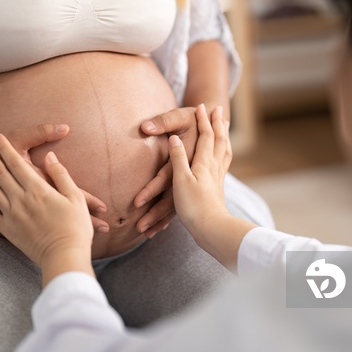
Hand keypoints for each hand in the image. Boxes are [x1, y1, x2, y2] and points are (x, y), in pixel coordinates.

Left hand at [0, 124, 109, 232]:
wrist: (64, 257)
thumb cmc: (75, 228)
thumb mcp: (75, 198)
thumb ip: (61, 175)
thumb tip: (51, 157)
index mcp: (38, 190)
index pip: (17, 163)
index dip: (5, 148)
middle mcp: (21, 199)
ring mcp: (11, 214)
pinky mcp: (7, 229)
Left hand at [134, 105, 200, 237]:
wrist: (214, 125)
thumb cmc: (192, 120)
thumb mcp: (180, 117)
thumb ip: (163, 122)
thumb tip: (144, 127)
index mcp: (186, 157)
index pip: (166, 176)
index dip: (152, 189)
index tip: (137, 202)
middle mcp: (190, 172)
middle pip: (171, 197)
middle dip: (155, 214)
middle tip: (140, 228)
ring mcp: (192, 180)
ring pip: (176, 204)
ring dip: (161, 219)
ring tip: (146, 233)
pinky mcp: (191, 184)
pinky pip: (179, 203)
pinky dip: (169, 216)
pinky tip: (160, 227)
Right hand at [169, 106, 256, 268]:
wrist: (210, 230)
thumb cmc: (193, 205)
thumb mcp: (180, 179)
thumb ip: (178, 157)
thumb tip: (174, 138)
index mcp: (204, 163)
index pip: (207, 136)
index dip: (204, 120)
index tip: (202, 106)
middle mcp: (214, 167)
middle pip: (219, 141)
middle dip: (217, 124)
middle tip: (219, 110)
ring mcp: (217, 178)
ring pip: (224, 152)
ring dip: (224, 137)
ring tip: (225, 128)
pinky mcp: (217, 189)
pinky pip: (224, 165)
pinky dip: (224, 154)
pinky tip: (221, 158)